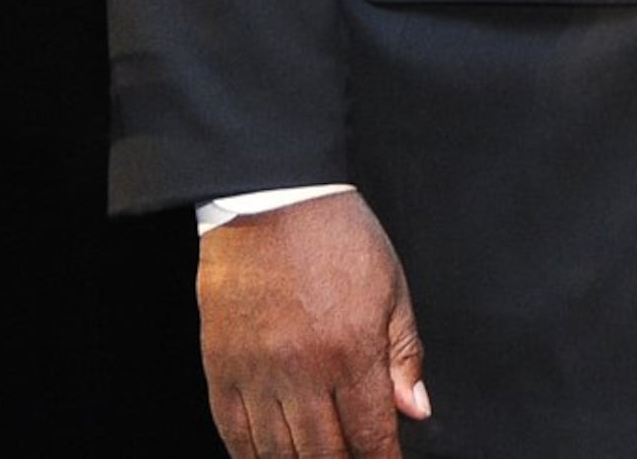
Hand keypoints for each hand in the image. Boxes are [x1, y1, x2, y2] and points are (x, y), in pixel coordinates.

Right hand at [198, 191, 429, 458]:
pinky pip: (233, 431)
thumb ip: (403, 355)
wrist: (273, 203)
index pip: (370, 432)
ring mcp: (258, 373)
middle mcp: (303, 370)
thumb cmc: (337, 237)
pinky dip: (250, 454)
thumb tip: (415, 409)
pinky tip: (267, 457)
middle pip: (323, 452)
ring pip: (277, 451)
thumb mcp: (391, 289)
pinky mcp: (221, 368)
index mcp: (352, 350)